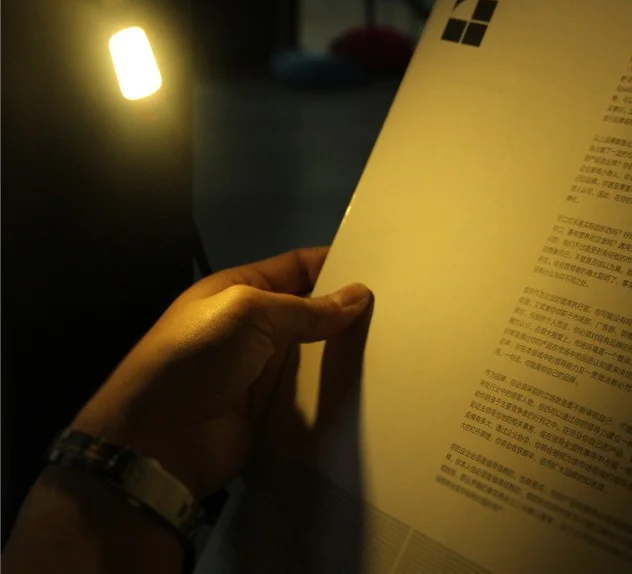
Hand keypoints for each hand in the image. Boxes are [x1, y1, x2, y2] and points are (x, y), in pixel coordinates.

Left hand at [71, 247, 370, 499]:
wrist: (158, 441)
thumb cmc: (198, 357)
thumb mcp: (247, 313)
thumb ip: (305, 308)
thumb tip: (359, 296)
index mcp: (241, 290)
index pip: (296, 267)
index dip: (334, 264)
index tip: (380, 266)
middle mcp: (255, 325)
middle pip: (310, 309)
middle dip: (347, 307)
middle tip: (399, 308)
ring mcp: (264, 368)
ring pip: (315, 351)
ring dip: (346, 348)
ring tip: (397, 343)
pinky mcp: (274, 407)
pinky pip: (313, 390)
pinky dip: (337, 386)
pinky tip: (374, 381)